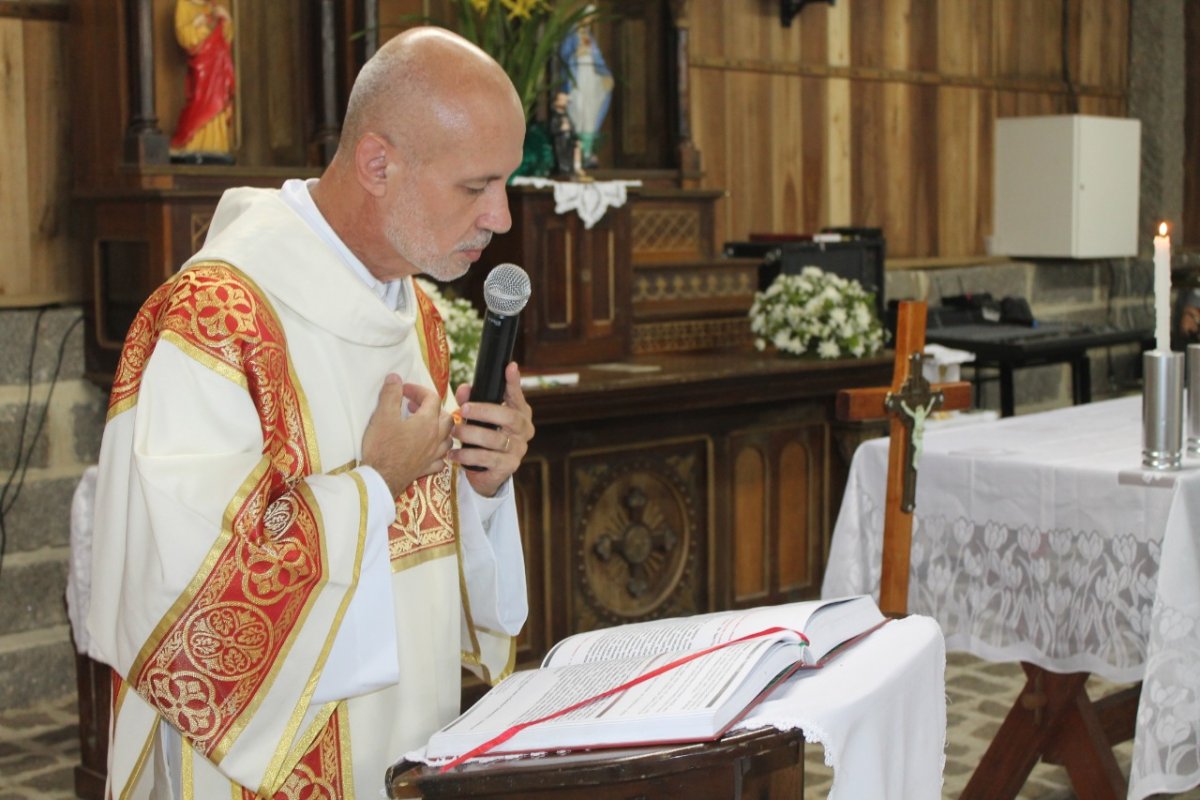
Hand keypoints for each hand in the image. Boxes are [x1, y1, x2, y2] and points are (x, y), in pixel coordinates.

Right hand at [362, 374, 452, 496]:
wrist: (380, 479)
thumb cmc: (381, 447)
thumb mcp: (382, 415)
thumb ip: (390, 394)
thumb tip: (395, 378)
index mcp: (427, 422)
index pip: (432, 398)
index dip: (418, 390)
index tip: (403, 390)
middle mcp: (435, 438)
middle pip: (446, 417)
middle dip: (432, 408)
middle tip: (412, 406)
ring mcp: (433, 455)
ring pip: (447, 438)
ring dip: (438, 429)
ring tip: (423, 426)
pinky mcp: (426, 469)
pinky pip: (440, 459)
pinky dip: (437, 452)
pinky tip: (426, 450)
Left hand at [450, 362, 534, 496]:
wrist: (488, 472)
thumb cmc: (485, 436)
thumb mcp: (479, 417)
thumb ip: (471, 400)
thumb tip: (464, 388)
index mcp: (520, 414)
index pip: (517, 396)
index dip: (514, 382)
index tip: (509, 367)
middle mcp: (524, 431)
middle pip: (509, 417)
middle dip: (484, 411)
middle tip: (462, 410)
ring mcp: (518, 450)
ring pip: (495, 440)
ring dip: (471, 434)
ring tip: (454, 432)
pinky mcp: (508, 467)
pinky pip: (487, 459)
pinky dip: (467, 456)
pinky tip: (454, 453)